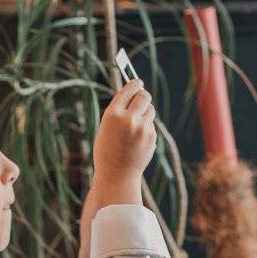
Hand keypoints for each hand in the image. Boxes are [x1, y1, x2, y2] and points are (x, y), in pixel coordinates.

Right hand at [90, 78, 156, 203]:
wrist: (116, 175)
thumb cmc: (107, 151)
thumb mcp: (106, 128)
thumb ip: (119, 112)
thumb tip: (135, 95)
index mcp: (112, 114)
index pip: (127, 90)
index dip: (134, 84)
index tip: (137, 82)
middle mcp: (129, 119)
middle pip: (144, 96)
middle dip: (143, 95)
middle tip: (141, 97)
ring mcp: (142, 128)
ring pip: (150, 110)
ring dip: (145, 113)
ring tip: (135, 126)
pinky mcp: (151, 137)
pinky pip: (151, 125)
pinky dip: (146, 129)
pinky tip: (137, 141)